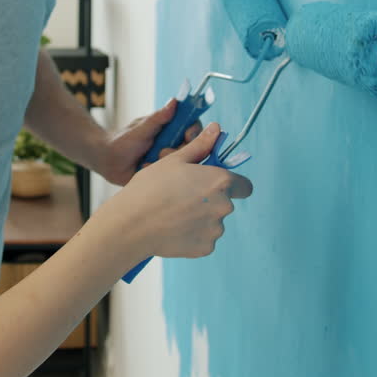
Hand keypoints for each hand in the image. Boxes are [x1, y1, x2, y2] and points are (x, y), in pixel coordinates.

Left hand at [96, 98, 203, 185]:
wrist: (107, 160)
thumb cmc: (123, 140)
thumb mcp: (142, 128)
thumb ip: (159, 117)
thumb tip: (174, 101)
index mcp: (169, 130)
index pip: (192, 128)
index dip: (194, 131)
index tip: (187, 135)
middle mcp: (172, 145)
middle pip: (190, 147)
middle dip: (177, 149)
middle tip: (161, 151)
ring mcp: (168, 160)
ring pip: (181, 162)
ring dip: (165, 161)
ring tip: (148, 160)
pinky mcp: (162, 174)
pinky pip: (169, 176)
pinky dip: (158, 172)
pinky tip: (145, 168)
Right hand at [107, 123, 253, 260]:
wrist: (131, 224)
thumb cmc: (151, 187)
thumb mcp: (175, 160)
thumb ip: (200, 146)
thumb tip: (216, 128)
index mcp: (220, 181)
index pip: (244, 186)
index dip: (232, 184)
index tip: (213, 184)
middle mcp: (224, 206)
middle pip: (225, 203)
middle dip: (210, 200)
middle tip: (182, 197)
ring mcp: (215, 230)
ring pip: (213, 222)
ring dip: (200, 218)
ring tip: (173, 213)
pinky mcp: (205, 248)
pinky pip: (204, 238)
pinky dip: (192, 235)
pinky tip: (173, 229)